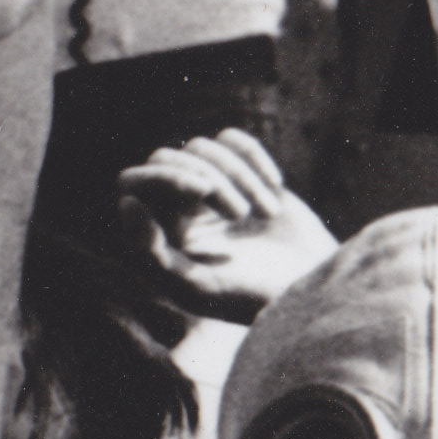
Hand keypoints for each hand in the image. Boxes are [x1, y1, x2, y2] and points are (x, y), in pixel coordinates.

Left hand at [117, 129, 331, 316]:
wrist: (311, 289)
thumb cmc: (250, 297)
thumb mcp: (197, 288)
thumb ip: (151, 254)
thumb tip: (126, 202)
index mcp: (157, 231)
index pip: (133, 182)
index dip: (163, 176)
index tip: (200, 190)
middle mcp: (175, 206)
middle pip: (165, 157)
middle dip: (207, 177)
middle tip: (238, 214)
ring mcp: (209, 185)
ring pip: (201, 146)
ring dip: (238, 176)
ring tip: (266, 214)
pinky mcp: (242, 172)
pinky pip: (233, 140)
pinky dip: (254, 159)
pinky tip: (276, 190)